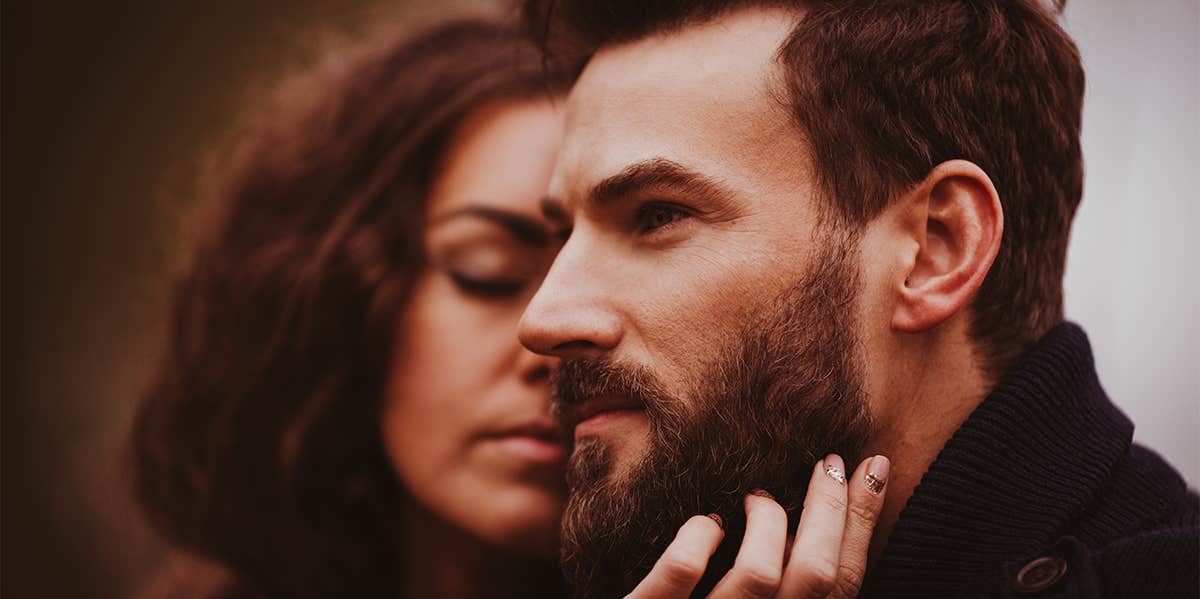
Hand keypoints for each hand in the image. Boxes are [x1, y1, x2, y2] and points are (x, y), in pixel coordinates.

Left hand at [625, 454, 889, 598]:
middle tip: (826, 461)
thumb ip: (783, 589)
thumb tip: (816, 527)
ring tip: (754, 496)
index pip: (842, 585)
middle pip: (814, 576)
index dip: (862, 524)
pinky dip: (695, 538)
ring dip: (765, 519)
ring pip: (758, 573)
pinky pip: (679, 574)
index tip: (872, 467)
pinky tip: (701, 525)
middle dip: (830, 506)